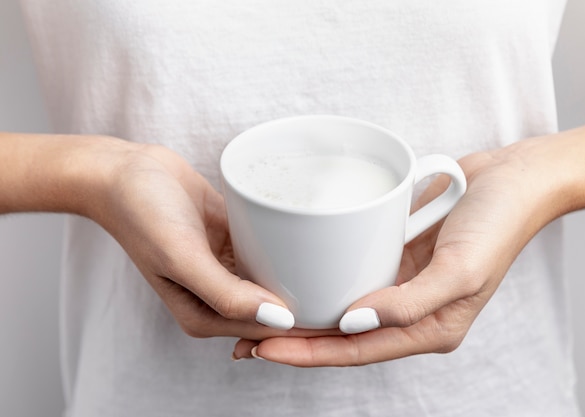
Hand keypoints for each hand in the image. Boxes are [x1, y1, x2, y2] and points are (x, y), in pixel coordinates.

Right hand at [78, 138, 337, 340]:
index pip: (272, 331)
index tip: (352, 314)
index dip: (312, 327)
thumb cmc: (142, 215)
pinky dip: (290, 250)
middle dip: (316, 303)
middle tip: (360, 286)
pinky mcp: (233, 242)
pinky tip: (319, 242)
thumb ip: (227, 295)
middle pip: (279, 308)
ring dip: (306, 277)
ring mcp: (229, 269)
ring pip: (277, 280)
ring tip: (350, 265)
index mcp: (207, 316)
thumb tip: (280, 322)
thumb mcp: (181, 258)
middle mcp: (221, 297)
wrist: (125, 173)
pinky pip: (269, 251)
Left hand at [232, 138, 564, 364]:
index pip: (357, 351)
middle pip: (342, 337)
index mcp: (430, 328)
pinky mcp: (395, 256)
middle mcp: (410, 313)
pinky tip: (295, 274)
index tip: (264, 349)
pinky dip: (322, 278)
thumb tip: (354, 324)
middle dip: (296, 341)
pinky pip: (352, 273)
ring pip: (342, 308)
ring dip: (304, 313)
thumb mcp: (461, 270)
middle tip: (245, 339)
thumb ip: (410, 304)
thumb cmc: (497, 225)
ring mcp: (400, 285)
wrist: (514, 179)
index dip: (309, 354)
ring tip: (258, 313)